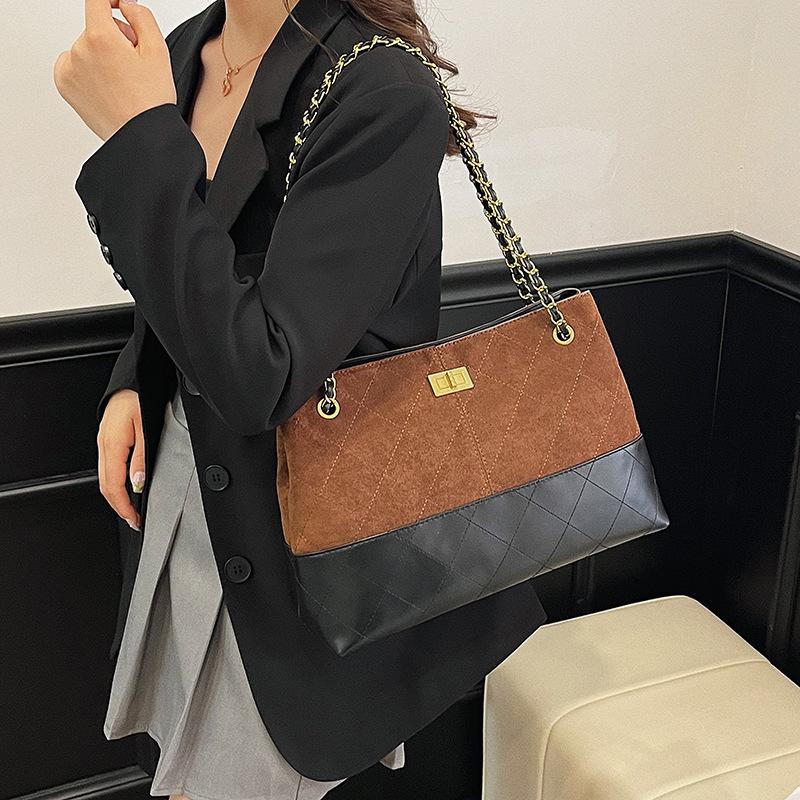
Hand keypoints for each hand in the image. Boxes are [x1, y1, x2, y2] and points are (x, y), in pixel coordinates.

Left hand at [53, 0, 175, 141]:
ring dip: (101, 56)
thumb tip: (124, 5)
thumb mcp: (158, 50)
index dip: (110, 0)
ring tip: (121, 81)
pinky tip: (106, 86)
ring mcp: (69, 68)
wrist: (141, 136)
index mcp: (101, 37)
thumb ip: (141, 16)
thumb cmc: (151, 101)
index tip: (117, 6)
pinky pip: (74, 65)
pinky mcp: (64, 84)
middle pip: (95, 28)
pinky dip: (88, 71)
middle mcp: (79, 50)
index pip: (97, 0)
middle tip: (133, 64)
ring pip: (85, 48)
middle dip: (114, 38)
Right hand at [97, 388, 144, 530]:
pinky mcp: (107, 438)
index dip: (123, 507)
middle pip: (105, 486)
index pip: (114, 486)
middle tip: (134, 520)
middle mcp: (104, 445)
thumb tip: (138, 482)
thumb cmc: (140, 397)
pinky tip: (125, 486)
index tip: (134, 519)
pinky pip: (107, 467)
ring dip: (116, 496)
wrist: (132, 379)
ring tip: (131, 508)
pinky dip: (114, 482)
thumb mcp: (146, 428)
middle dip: (118, 507)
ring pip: (104, 477)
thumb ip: (141, 457)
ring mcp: (103, 442)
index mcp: (112, 445)